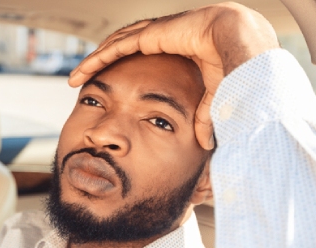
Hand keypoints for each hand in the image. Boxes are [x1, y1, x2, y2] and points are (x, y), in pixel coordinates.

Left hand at [68, 2, 279, 149]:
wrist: (240, 40)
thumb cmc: (233, 64)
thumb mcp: (214, 97)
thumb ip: (204, 118)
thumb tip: (204, 144)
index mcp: (173, 51)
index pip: (140, 62)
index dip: (121, 73)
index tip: (108, 90)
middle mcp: (160, 40)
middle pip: (120, 53)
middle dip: (99, 67)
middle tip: (80, 83)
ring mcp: (153, 35)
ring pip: (113, 49)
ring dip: (92, 63)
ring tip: (74, 78)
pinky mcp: (149, 35)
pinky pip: (115, 48)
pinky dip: (96, 59)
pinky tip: (81, 71)